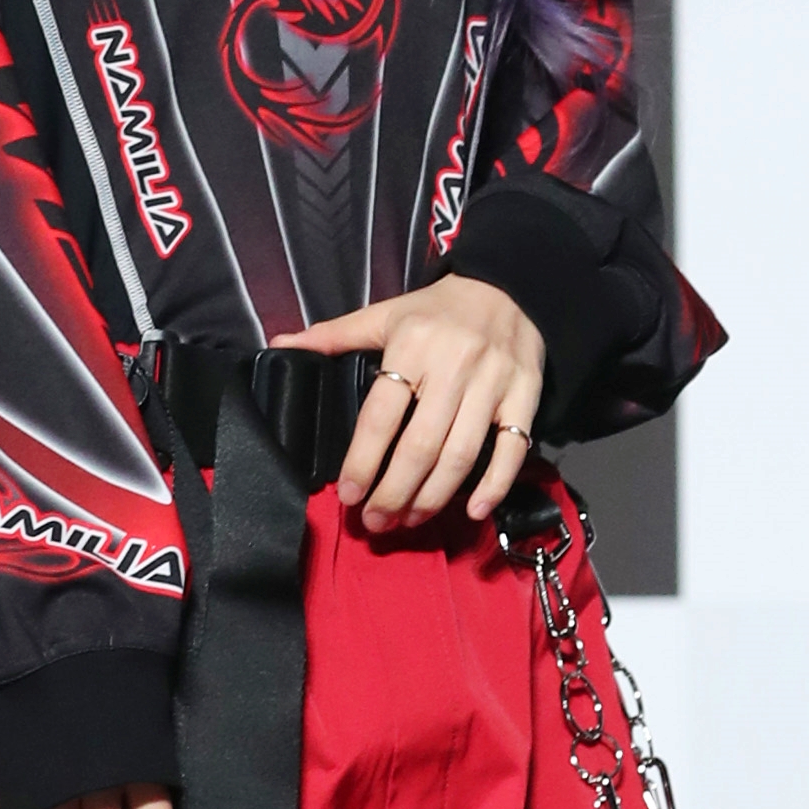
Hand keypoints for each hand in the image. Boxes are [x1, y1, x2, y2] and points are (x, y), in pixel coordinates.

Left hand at [277, 277, 545, 525]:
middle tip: (375, 522)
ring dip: (433, 497)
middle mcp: (454, 367)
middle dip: (394, 492)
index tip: (349, 495)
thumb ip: (334, 334)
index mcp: (413, 346)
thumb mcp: (386, 313)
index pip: (381, 415)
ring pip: (461, 455)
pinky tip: (474, 512)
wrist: (511, 285)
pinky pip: (513, 448)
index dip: (363, 460)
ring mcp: (493, 384)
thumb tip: (281, 343)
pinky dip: (495, 485)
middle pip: (421, 445)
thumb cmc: (439, 308)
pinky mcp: (527, 396)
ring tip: (409, 521)